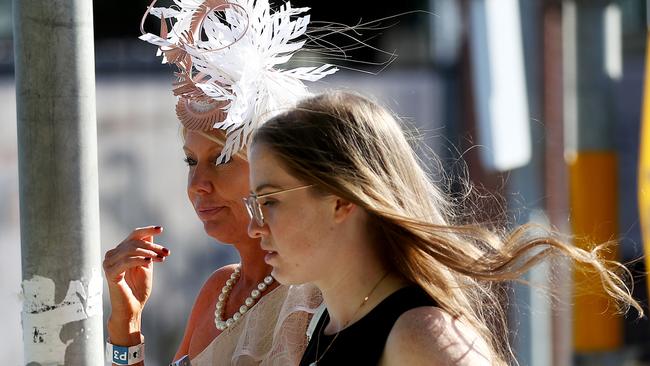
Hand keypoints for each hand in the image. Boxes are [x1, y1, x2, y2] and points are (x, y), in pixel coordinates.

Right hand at [103, 226, 169, 341]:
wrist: (132, 308)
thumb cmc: (139, 289)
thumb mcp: (146, 266)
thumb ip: (147, 251)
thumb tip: (150, 234)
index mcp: (120, 252)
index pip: (133, 235)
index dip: (147, 230)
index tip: (161, 229)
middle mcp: (112, 255)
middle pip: (134, 242)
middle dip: (152, 246)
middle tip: (166, 252)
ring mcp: (109, 264)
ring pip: (131, 249)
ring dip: (148, 252)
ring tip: (161, 258)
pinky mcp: (110, 273)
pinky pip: (127, 261)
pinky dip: (140, 260)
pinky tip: (149, 262)